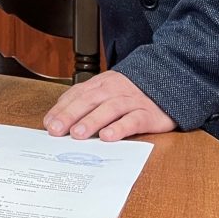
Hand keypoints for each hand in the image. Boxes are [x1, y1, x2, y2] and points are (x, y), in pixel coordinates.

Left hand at [43, 71, 174, 141]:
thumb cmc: (132, 93)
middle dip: (70, 115)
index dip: (61, 109)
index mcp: (101, 83)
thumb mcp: (107, 92)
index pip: (77, 95)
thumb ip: (85, 102)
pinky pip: (133, 120)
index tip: (48, 124)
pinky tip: (108, 136)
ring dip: (92, 121)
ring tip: (77, 134)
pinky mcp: (149, 113)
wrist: (170, 81)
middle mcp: (114, 89)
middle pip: (89, 100)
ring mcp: (132, 100)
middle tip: (56, 130)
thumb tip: (58, 119)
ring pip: (109, 109)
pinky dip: (120, 127)